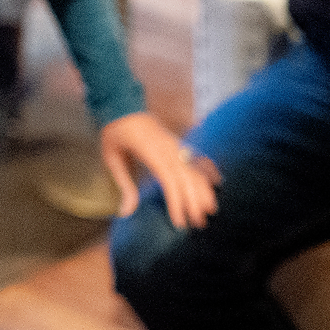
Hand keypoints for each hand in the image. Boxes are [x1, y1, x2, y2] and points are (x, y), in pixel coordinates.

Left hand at [100, 112, 220, 226]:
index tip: (180, 222)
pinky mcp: (178, 143)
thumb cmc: (116, 133)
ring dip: (204, 190)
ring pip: (196, 169)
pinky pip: (197, 158)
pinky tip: (217, 182)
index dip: (177, 203)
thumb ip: (124, 185)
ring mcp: (176, 145)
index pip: (170, 181)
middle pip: (187, 179)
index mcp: (152, 153)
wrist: (123, 105)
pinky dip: (208, 169)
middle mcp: (169, 149)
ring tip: (209, 211)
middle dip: (195, 202)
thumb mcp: (113, 159)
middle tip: (199, 224)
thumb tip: (126, 212)